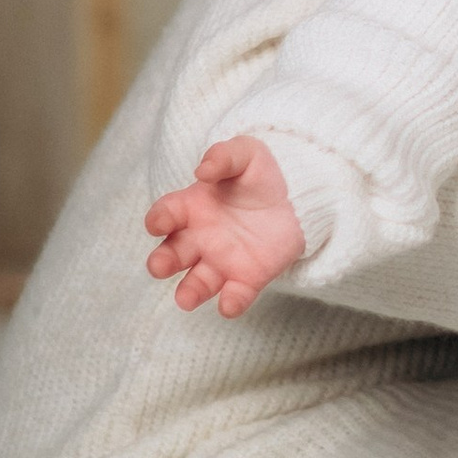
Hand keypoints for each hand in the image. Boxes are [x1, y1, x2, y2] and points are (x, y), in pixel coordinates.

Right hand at [143, 135, 306, 317]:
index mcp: (193, 207)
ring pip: (197, 282)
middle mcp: (201, 238)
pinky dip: (231, 303)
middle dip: (162, 262)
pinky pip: (236, 294)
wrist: (300, 193)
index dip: (157, 220)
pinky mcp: (248, 276)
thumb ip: (223, 156)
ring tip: (185, 299)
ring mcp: (223, 260)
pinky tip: (229, 305)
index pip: (165, 215)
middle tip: (160, 266)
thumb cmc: (262, 173)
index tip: (158, 224)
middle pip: (172, 255)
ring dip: (189, 292)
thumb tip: (202, 170)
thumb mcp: (245, 153)